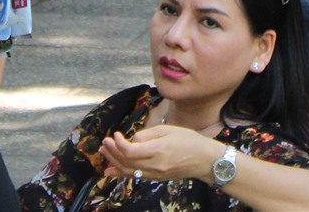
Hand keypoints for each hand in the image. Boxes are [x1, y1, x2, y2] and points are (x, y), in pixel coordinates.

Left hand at [100, 125, 221, 183]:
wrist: (204, 160)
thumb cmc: (188, 140)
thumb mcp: (167, 130)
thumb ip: (147, 135)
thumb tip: (131, 140)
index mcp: (158, 150)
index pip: (130, 151)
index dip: (118, 143)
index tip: (115, 134)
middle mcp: (155, 165)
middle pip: (127, 162)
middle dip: (112, 152)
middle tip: (104, 142)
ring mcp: (156, 174)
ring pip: (129, 171)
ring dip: (114, 162)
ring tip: (104, 152)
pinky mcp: (156, 178)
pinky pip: (136, 177)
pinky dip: (122, 173)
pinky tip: (111, 170)